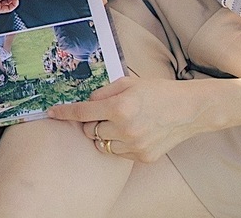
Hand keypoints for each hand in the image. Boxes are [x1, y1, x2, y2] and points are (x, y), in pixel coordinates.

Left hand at [47, 77, 215, 163]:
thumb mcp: (128, 83)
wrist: (189, 109)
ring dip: (104, 133)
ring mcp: (135, 145)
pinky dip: (119, 143)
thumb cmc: (158, 92)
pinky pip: (118, 152)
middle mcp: (126, 129)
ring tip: (120, 122)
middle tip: (105, 112)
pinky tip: (133, 132)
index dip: (64, 113)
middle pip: (90, 130)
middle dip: (92, 121)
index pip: (82, 113)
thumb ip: (103, 93)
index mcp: (120, 107)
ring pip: (102, 144)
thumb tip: (87, 103)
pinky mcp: (143, 157)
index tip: (51, 112)